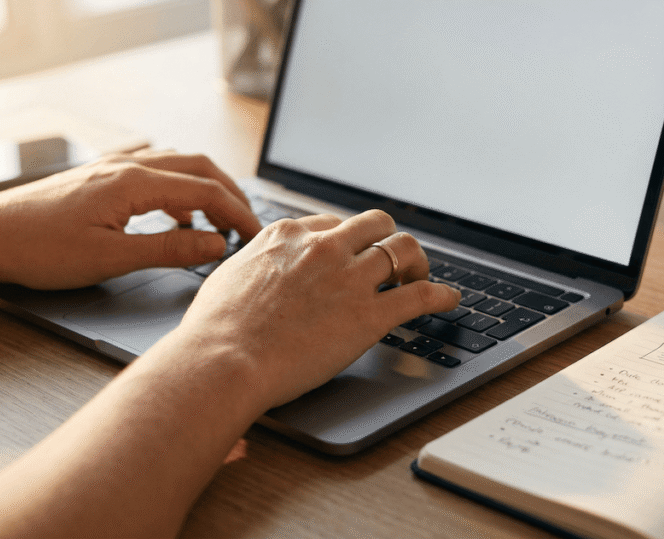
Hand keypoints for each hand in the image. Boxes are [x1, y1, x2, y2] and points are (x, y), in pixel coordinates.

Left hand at [0, 149, 261, 289]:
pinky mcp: (99, 177)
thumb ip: (169, 250)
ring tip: (218, 223)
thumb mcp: (111, 259)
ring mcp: (111, 168)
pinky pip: (153, 172)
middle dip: (230, 195)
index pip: (205, 190)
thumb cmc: (39, 250)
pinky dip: (178, 191)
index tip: (255, 237)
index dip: (237, 213)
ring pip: (176, 166)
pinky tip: (174, 218)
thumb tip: (215, 244)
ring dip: (205, 190)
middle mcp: (126, 166)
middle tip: (247, 226)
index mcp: (133, 183)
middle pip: (198, 167)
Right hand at [171, 209, 460, 409]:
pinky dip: (441, 295)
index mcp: (288, 236)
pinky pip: (419, 295)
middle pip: (374, 224)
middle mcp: (323, 247)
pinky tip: (449, 300)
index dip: (346, 239)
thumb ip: (253, 266)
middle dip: (386, 239)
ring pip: (403, 248)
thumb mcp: (228, 278)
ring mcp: (349, 278)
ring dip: (417, 261)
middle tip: (390, 260)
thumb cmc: (214, 330)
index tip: (351, 253)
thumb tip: (256, 270)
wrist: (224, 360)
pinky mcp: (369, 314)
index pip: (331, 222)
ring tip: (419, 276)